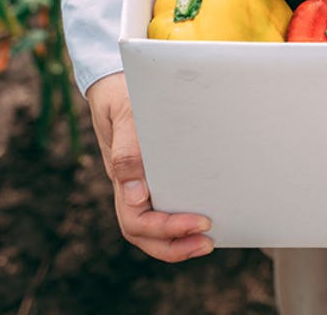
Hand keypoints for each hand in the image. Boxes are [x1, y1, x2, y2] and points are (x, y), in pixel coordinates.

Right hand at [85, 72, 214, 261]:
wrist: (117, 81)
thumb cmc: (124, 95)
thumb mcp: (127, 116)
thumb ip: (128, 152)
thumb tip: (135, 196)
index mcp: (121, 177)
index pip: (137, 221)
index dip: (166, 230)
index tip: (200, 222)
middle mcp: (130, 187)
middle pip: (144, 233)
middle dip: (174, 245)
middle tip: (207, 242)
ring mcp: (140, 184)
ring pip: (153, 227)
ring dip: (178, 240)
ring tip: (208, 240)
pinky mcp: (155, 175)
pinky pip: (164, 207)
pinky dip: (181, 222)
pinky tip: (205, 218)